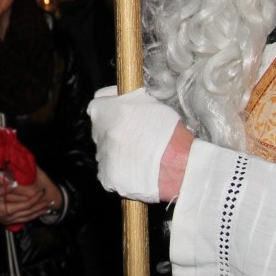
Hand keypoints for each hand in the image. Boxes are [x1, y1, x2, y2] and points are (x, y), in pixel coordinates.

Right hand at [0, 168, 59, 225]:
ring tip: (48, 209)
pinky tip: (38, 214)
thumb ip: (3, 189)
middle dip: (41, 207)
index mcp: (8, 209)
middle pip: (30, 212)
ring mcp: (12, 220)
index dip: (35, 199)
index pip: (26, 204)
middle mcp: (12, 216)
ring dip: (39, 213)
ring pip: (29, 218)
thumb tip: (15, 184)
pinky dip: (33, 217)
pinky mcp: (11, 221)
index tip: (42, 193)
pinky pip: (25, 220)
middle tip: (50, 202)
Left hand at [87, 86, 184, 202]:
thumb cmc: (166, 130)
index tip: (122, 114)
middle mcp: (98, 134)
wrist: (178, 164)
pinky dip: (120, 172)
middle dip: (114, 132)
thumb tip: (113, 97)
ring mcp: (102, 158)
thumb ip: (124, 97)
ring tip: (140, 154)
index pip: (97, 107)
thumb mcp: (146, 99)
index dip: (111, 109)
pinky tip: (137, 168)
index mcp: (102, 112)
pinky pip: (109, 173)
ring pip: (105, 153)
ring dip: (117, 153)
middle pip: (101, 131)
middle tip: (135, 136)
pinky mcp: (107, 178)